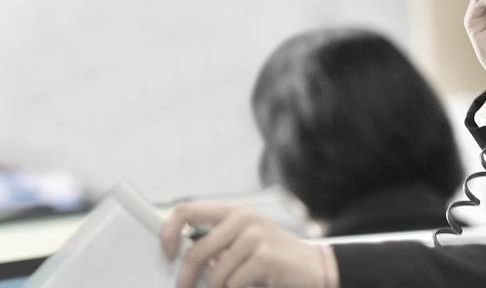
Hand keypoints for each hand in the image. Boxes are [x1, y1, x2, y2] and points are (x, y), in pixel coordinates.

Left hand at [160, 202, 337, 287]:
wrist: (313, 267)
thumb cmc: (273, 257)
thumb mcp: (244, 241)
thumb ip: (217, 243)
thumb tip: (180, 257)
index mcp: (234, 211)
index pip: (186, 210)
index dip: (168, 232)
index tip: (168, 254)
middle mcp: (243, 218)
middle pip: (195, 251)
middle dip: (186, 278)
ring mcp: (255, 235)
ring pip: (214, 273)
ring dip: (221, 286)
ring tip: (239, 281)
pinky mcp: (264, 256)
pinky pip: (232, 283)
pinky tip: (256, 281)